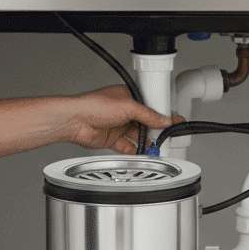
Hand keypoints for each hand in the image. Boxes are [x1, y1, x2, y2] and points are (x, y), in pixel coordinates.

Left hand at [66, 85, 182, 153]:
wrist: (75, 121)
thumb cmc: (94, 105)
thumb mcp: (128, 106)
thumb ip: (148, 115)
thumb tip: (164, 120)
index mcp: (128, 97)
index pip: (150, 106)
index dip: (161, 114)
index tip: (173, 122)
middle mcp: (124, 111)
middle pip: (146, 123)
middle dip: (156, 131)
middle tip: (167, 137)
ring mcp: (118, 126)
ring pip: (138, 136)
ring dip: (147, 142)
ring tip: (157, 148)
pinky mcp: (112, 140)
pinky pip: (128, 147)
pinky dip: (136, 151)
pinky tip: (143, 153)